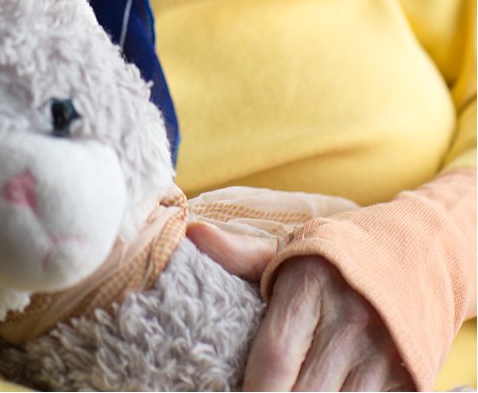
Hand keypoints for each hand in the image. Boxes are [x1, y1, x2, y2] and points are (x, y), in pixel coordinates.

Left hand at [186, 221, 411, 390]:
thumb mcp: (291, 249)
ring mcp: (381, 352)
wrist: (419, 252)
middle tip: (260, 392)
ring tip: (287, 391)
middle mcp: (349, 319)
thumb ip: (241, 254)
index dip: (250, 391)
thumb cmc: (337, 256)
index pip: (272, 359)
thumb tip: (192, 234)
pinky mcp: (406, 377)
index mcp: (310, 284)